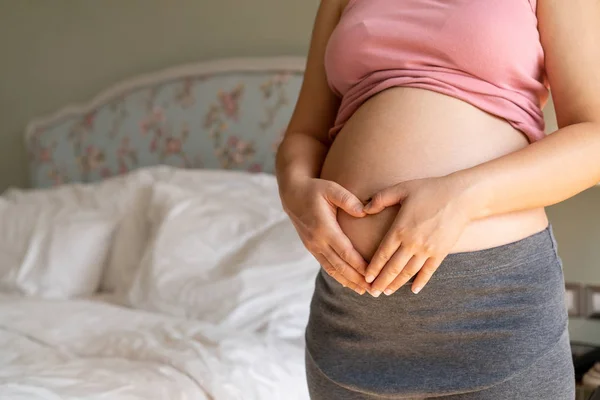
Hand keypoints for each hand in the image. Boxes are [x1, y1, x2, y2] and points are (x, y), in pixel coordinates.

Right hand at [280, 177, 370, 294]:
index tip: (373, 275)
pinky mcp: (312, 248)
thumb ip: (348, 199)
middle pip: (340, 265)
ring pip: (332, 269)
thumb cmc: (315, 190)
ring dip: (348, 281)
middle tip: (373, 290)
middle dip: (357, 279)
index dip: (359, 265)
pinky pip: (326, 266)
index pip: (345, 251)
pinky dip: (338, 276)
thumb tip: (364, 211)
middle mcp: (318, 241)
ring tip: (364, 291)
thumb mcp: (331, 188)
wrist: (292, 195)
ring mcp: (313, 246)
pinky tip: (349, 283)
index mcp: (324, 228)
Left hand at [362, 175, 474, 296]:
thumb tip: (363, 209)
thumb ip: (380, 199)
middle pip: (393, 268)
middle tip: (372, 293)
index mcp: (400, 229)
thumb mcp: (402, 189)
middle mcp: (412, 243)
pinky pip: (428, 271)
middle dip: (381, 282)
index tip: (365, 278)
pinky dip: (421, 282)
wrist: (461, 196)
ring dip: (397, 284)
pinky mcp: (441, 253)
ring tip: (387, 292)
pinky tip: (414, 290)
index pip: (382, 254)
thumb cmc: (430, 189)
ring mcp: (427, 250)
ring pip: (408, 272)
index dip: (373, 268)